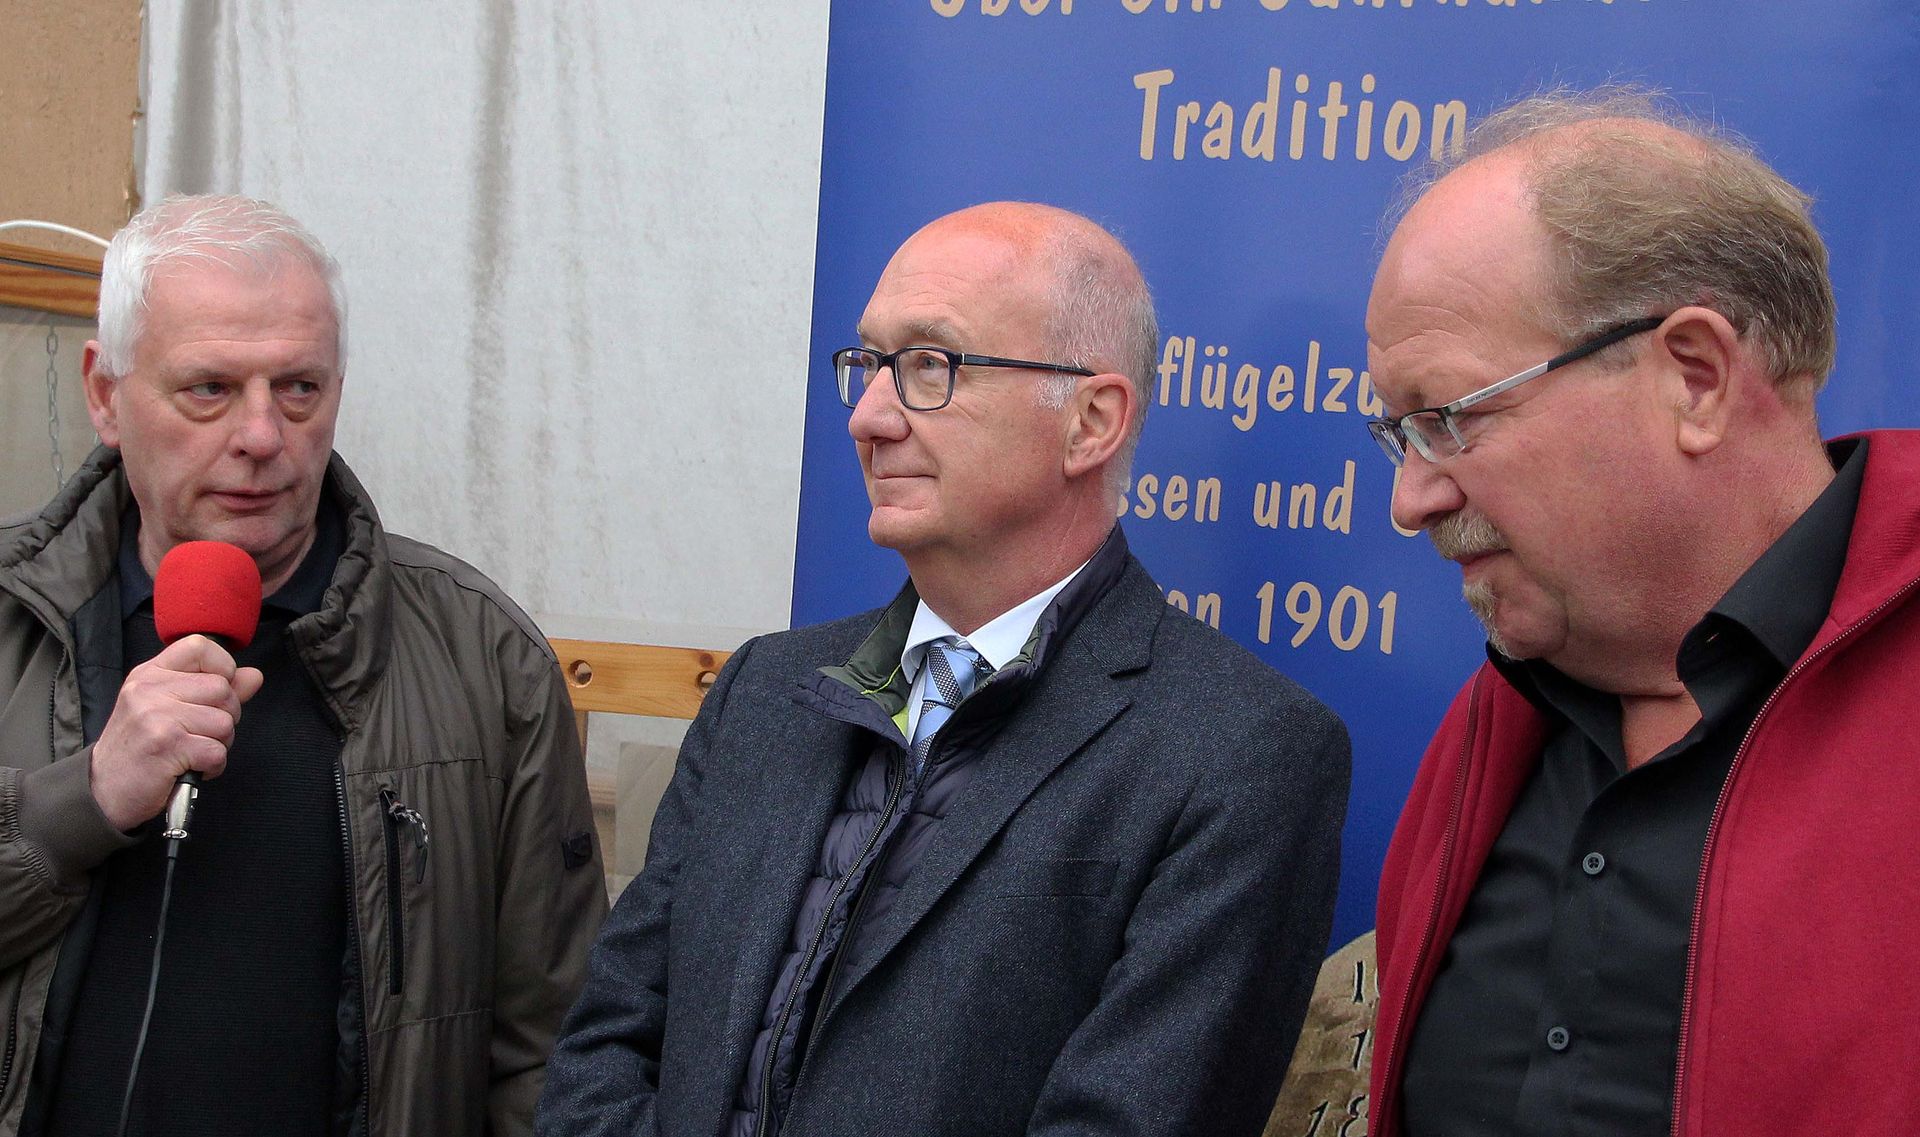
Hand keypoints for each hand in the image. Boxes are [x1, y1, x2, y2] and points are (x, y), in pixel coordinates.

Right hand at [89, 635, 264, 830]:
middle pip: (222, 689)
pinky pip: (217, 752)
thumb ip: (213, 688)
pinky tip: (192, 768)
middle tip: (200, 733)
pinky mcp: (166, 747)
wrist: (104, 790)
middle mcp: (150, 690)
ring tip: (193, 752)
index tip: (215, 693)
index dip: (222, 667)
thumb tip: (254, 675)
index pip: (199, 647)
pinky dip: (213, 766)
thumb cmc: (141, 746)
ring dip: (219, 744)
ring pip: (224, 723)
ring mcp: (157, 718)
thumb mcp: (168, 707)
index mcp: (150, 674)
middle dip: (225, 716)